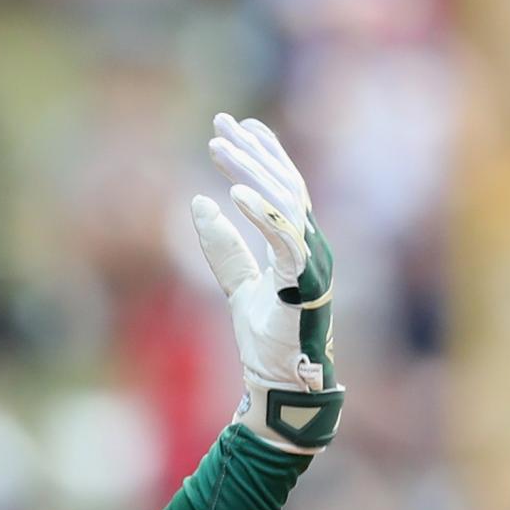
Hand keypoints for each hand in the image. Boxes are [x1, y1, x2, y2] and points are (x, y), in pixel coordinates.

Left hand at [193, 113, 341, 456]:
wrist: (281, 383)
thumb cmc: (266, 340)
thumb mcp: (237, 284)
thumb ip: (223, 246)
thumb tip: (198, 202)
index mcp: (298, 244)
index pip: (282, 187)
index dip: (261, 153)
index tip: (235, 127)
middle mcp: (311, 245)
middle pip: (283, 184)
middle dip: (252, 152)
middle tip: (220, 125)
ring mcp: (312, 261)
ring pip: (285, 201)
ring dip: (252, 171)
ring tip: (220, 148)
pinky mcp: (304, 282)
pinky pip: (284, 238)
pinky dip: (261, 213)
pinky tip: (234, 193)